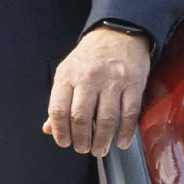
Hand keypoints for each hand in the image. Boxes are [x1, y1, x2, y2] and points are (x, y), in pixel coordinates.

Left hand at [43, 26, 152, 155]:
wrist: (118, 34)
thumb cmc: (90, 57)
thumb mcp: (67, 72)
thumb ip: (59, 101)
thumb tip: (49, 128)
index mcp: (67, 76)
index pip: (58, 110)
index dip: (60, 131)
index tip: (63, 142)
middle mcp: (89, 78)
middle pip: (81, 117)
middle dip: (81, 140)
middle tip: (82, 149)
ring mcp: (113, 80)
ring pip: (106, 119)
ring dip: (102, 140)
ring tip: (99, 150)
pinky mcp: (134, 83)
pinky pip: (129, 113)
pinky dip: (125, 132)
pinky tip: (121, 142)